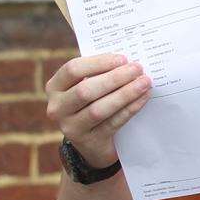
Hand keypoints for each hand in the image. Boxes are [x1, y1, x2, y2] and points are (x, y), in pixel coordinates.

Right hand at [45, 54, 151, 168]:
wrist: (92, 139)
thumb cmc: (93, 101)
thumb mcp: (88, 85)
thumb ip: (101, 72)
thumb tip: (128, 61)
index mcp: (54, 87)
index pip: (72, 69)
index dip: (99, 62)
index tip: (123, 58)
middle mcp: (57, 107)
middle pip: (85, 91)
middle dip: (115, 78)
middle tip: (138, 68)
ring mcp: (70, 127)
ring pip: (98, 109)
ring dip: (125, 94)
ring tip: (145, 82)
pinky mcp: (88, 141)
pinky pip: (112, 123)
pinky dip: (130, 108)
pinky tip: (143, 97)